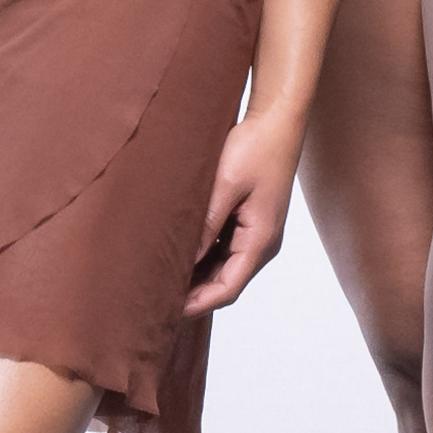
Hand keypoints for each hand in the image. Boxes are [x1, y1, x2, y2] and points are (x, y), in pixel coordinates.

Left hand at [182, 96, 305, 311]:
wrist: (277, 121)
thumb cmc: (255, 148)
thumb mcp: (225, 185)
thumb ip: (205, 223)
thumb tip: (184, 259)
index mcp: (260, 240)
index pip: (228, 287)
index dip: (198, 303)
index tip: (166, 311)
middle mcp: (262, 243)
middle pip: (226, 283)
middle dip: (194, 294)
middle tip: (155, 298)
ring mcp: (257, 233)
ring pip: (224, 268)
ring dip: (197, 277)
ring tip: (161, 279)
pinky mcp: (249, 221)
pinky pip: (224, 249)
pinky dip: (203, 257)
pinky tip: (178, 254)